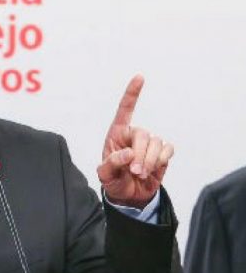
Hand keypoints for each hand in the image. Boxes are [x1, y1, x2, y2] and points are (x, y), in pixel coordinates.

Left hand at [97, 75, 173, 207]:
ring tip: (140, 174)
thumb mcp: (105, 175)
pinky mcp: (162, 153)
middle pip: (143, 134)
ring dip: (150, 161)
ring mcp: (149, 143)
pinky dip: (162, 160)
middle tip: (134, 172)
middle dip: (140, 155)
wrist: (129, 196)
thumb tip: (128, 153)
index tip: (140, 77)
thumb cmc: (114, 181)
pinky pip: (168, 149)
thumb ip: (112, 163)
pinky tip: (154, 169)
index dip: (132, 93)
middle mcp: (133, 135)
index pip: (125, 110)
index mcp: (116, 134)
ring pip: (156, 143)